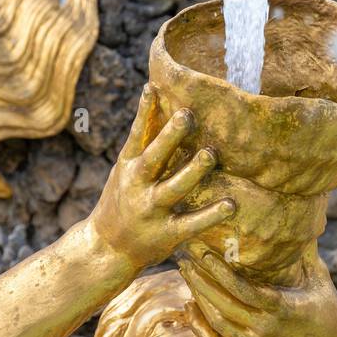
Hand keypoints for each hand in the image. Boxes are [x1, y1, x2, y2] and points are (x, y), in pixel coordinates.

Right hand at [91, 85, 234, 271]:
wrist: (106, 249)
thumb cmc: (122, 201)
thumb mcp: (124, 171)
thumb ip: (143, 143)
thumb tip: (157, 100)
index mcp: (127, 166)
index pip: (136, 134)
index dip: (144, 111)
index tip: (153, 87)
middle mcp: (137, 186)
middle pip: (154, 157)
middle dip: (170, 136)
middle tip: (187, 114)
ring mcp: (152, 210)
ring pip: (174, 188)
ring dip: (192, 171)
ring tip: (210, 154)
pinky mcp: (167, 234)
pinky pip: (192, 223)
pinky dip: (211, 214)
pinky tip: (230, 204)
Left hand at [178, 245, 336, 336]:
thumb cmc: (329, 308)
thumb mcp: (319, 277)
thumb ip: (305, 249)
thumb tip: (306, 213)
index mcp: (282, 308)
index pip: (242, 289)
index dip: (218, 272)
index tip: (202, 254)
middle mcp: (266, 331)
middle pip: (222, 305)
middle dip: (200, 282)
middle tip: (184, 261)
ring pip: (217, 325)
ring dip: (197, 302)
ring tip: (187, 280)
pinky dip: (202, 332)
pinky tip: (191, 313)